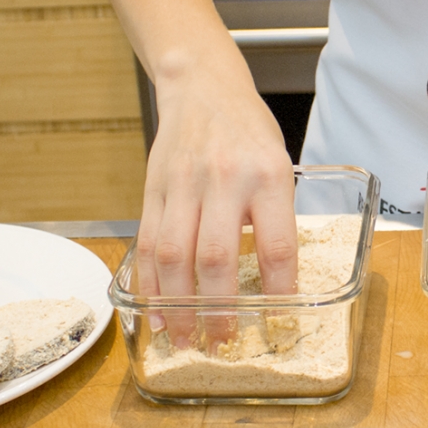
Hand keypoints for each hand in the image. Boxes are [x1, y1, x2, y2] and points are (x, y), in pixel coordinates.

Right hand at [136, 71, 298, 351]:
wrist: (202, 87)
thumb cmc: (249, 132)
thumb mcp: (281, 166)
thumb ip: (275, 218)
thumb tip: (275, 282)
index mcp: (269, 176)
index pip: (276, 245)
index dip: (278, 289)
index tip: (277, 320)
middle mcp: (225, 180)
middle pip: (216, 256)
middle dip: (217, 307)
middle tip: (221, 341)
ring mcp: (183, 185)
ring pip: (173, 256)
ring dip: (176, 305)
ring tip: (184, 337)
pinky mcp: (153, 189)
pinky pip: (147, 243)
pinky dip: (150, 283)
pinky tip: (154, 310)